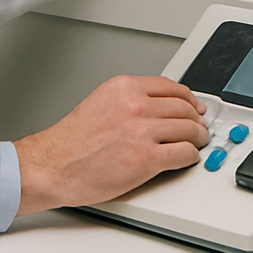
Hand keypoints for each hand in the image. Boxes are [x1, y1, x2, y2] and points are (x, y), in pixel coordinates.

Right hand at [14, 75, 209, 213]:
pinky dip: (190, 156)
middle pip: (184, 107)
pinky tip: (185, 158)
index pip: (171, 86)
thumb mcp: (100, 102)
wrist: (53, 166)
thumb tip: (159, 105)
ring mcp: (143, 132)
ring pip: (189, 129)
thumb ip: (130, 100)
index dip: (188, 98)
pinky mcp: (147, 159)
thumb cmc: (72, 142)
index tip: (194, 105)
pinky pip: (184, 153)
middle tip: (199, 127)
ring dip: (197, 138)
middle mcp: (135, 105)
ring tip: (196, 143)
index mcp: (123, 88)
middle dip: (195, 119)